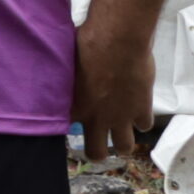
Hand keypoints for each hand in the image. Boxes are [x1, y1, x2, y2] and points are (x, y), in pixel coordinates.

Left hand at [73, 21, 153, 161]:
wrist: (118, 41)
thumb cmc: (84, 46)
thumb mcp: (65, 66)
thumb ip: (63, 81)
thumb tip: (50, 76)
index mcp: (73, 108)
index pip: (64, 132)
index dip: (67, 130)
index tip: (69, 126)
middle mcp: (96, 118)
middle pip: (96, 153)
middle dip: (97, 151)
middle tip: (97, 142)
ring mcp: (121, 116)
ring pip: (124, 147)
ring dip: (122, 142)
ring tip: (119, 131)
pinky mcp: (142, 109)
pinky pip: (144, 125)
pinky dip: (141, 119)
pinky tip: (136, 109)